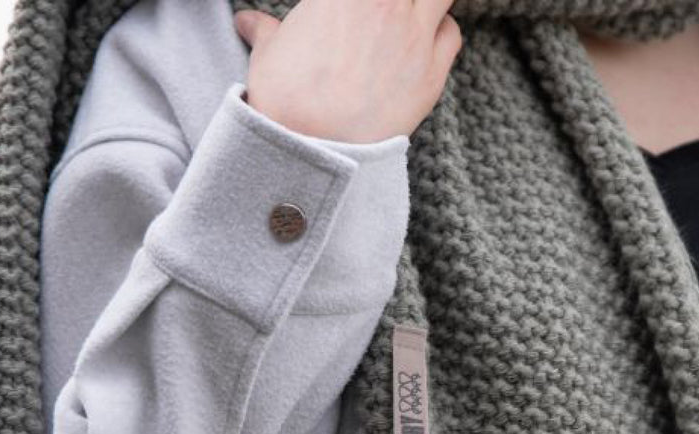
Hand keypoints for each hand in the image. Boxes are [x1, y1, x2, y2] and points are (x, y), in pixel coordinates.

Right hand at [233, 0, 461, 142]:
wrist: (309, 152)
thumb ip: (265, 31)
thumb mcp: (267, 59)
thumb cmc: (284, 104)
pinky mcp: (432, 71)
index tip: (354, 12)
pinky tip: (424, 47)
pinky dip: (441, 34)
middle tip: (387, 13)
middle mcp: (386, 0)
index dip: (359, 4)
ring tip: (411, 19)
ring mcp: (414, 33)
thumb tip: (246, 21)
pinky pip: (453, 34)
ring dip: (429, 3)